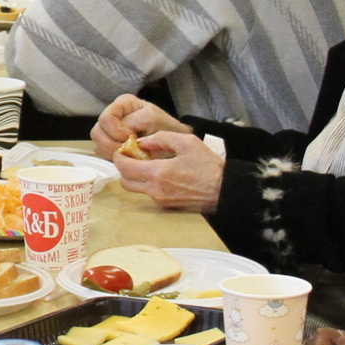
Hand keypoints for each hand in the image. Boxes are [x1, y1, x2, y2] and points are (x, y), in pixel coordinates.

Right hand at [94, 95, 187, 150]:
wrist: (174, 146)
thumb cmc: (167, 130)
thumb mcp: (155, 119)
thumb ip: (138, 121)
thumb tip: (123, 136)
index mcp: (123, 103)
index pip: (107, 119)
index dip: (118, 132)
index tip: (133, 139)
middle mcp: (112, 116)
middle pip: (97, 132)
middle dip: (113, 144)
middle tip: (130, 150)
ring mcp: (108, 133)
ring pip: (98, 145)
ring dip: (113, 153)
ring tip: (131, 154)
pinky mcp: (109, 147)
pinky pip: (102, 155)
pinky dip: (113, 158)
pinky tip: (128, 157)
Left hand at [106, 132, 221, 211]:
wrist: (225, 190)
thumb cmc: (208, 166)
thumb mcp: (186, 142)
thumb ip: (160, 138)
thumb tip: (142, 142)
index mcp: (158, 173)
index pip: (125, 168)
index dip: (119, 157)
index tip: (123, 149)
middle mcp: (156, 190)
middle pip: (125, 182)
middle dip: (124, 168)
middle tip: (132, 157)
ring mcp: (161, 200)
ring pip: (136, 190)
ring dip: (135, 177)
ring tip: (147, 164)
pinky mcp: (167, 206)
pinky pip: (149, 194)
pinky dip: (148, 184)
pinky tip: (160, 174)